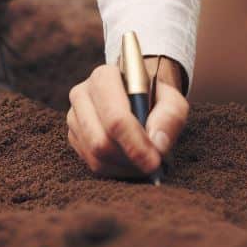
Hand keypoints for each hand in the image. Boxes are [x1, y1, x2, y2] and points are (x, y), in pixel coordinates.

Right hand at [67, 58, 188, 178]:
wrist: (139, 94)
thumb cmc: (156, 96)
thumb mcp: (172, 101)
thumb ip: (170, 117)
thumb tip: (157, 144)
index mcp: (104, 76)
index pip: (115, 118)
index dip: (134, 143)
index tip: (154, 161)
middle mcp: (82, 93)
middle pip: (100, 141)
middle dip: (129, 159)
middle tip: (153, 165)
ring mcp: (74, 116)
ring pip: (95, 156)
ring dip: (123, 167)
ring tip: (144, 162)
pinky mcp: (74, 136)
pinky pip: (91, 164)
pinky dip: (115, 170)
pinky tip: (130, 162)